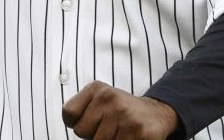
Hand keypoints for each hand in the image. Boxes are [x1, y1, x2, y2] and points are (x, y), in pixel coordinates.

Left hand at [61, 81, 178, 139]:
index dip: (76, 122)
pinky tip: (129, 136)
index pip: (68, 113)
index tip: (90, 121)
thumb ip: (80, 111)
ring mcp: (124, 113)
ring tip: (119, 131)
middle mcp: (109, 97)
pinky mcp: (137, 129)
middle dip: (92, 134)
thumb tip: (76, 128)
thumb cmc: (120, 111)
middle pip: (81, 131)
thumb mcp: (98, 102)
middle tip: (109, 127)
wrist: (155, 113)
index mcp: (96, 89)